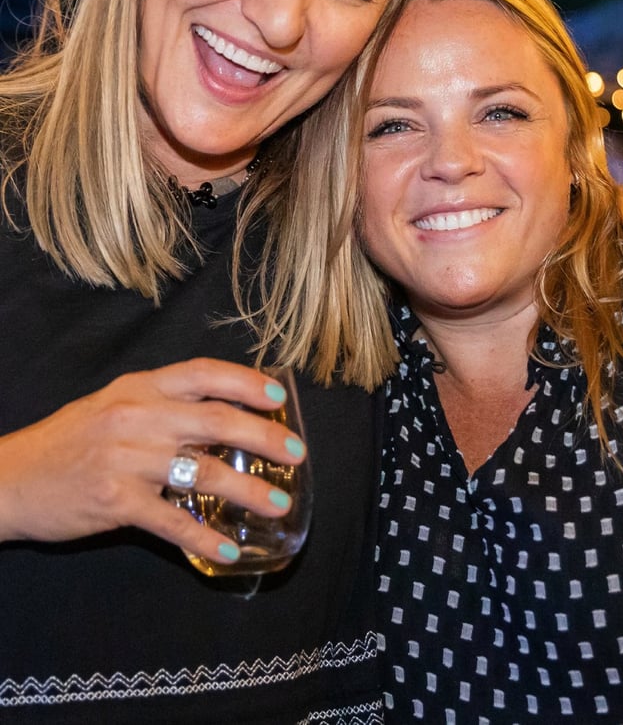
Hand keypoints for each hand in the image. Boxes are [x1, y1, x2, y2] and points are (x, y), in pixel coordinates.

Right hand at [0, 358, 305, 565]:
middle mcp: (136, 417)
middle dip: (264, 438)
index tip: (278, 398)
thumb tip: (222, 416)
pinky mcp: (115, 501)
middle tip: (296, 454)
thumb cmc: (69, 440)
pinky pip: (172, 521)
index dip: (245, 383)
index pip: (203, 374)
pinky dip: (205, 537)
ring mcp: (126, 459)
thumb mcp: (113, 405)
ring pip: (203, 472)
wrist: (11, 478)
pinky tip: (229, 547)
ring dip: (248, 491)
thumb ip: (162, 406)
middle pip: (215, 420)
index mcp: (139, 388)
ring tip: (279, 505)